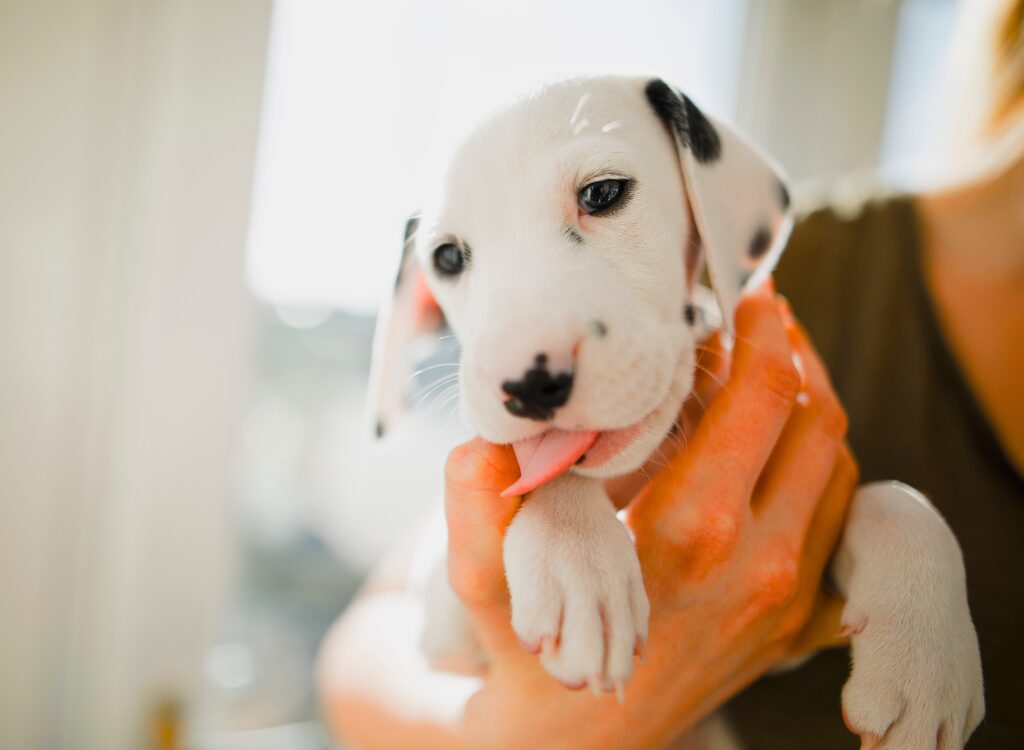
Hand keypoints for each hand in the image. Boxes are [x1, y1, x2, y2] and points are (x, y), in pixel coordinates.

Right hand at [445, 287, 857, 748]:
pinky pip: (841, 523)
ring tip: (774, 368)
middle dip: (798, 354)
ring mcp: (787, 597)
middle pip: (817, 423)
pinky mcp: (797, 621)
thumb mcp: (485, 580)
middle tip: (766, 317)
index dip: (763, 333)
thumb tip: (487, 438)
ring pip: (840, 469)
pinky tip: (782, 446)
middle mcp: (758, 563)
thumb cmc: (534, 646)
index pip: (759, 401)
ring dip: (813, 407)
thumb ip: (475, 504)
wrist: (580, 734)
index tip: (750, 294)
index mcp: (690, 534)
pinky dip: (823, 468)